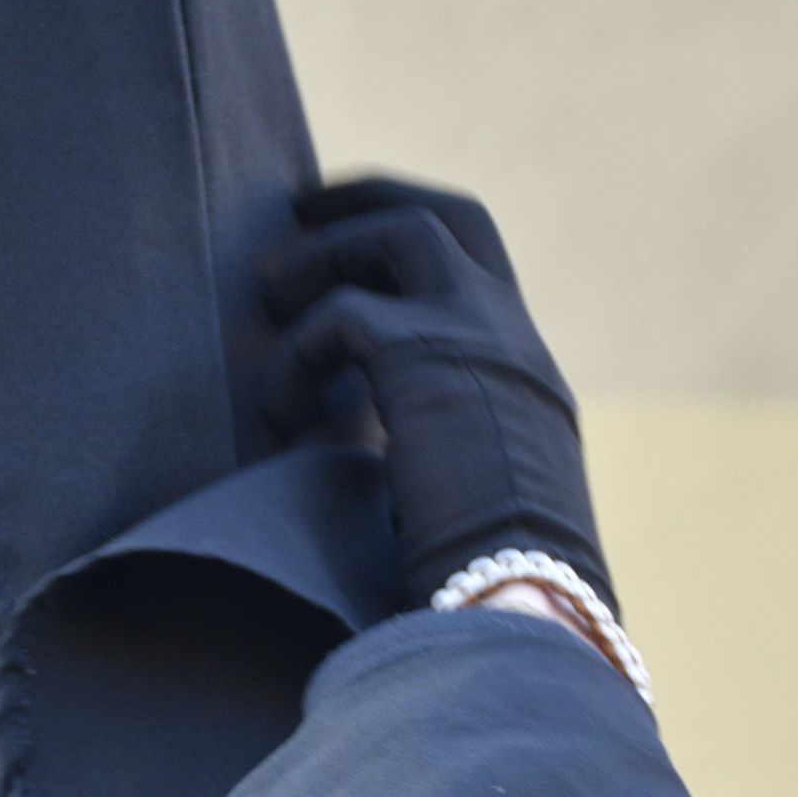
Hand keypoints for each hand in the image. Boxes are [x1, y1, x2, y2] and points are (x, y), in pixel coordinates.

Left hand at [264, 177, 615, 615]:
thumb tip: (379, 467)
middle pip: (453, 217)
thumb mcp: (473, 504)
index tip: (351, 247)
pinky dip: (298, 355)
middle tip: (300, 210)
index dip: (415, 243)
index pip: (481, 270)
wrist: (523, 597)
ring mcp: (479, 336)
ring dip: (326, 255)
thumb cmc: (493, 584)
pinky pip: (343, 316)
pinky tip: (281, 411)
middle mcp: (515, 340)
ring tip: (270, 295)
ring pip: (403, 233)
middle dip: (372, 199)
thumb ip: (437, 456)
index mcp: (527, 375)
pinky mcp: (426, 356)